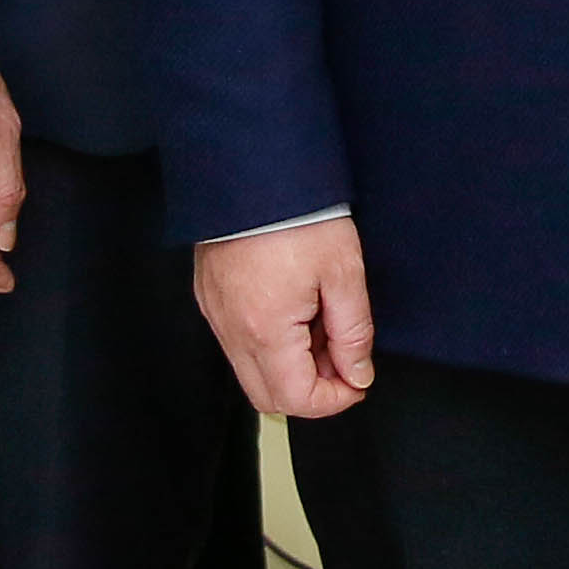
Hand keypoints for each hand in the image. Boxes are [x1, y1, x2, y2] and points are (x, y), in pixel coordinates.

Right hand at [195, 217, 377, 418]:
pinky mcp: (210, 298)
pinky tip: (295, 308)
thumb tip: (357, 374)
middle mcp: (232, 331)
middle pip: (268, 397)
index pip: (297, 400)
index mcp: (265, 331)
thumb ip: (353, 333)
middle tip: (342, 356)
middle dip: (311, 389)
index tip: (358, 379)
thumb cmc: (298, 213)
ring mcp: (215, 315)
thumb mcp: (344, 272)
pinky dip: (270, 343)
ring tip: (320, 322)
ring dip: (291, 365)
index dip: (334, 401)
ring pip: (251, 371)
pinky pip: (238, 343)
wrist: (253, 168)